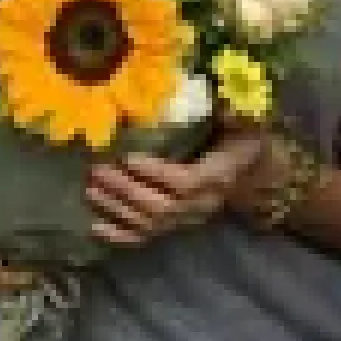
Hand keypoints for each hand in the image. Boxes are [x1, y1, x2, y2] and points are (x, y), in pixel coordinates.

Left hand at [87, 127, 265, 246]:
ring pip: (149, 223)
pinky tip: (96, 226)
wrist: (250, 169)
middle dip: (125, 191)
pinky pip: (146, 238)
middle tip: (98, 170)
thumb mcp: (244, 120)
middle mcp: (202, 204)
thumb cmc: (240, 137)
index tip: (126, 157)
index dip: (155, 173)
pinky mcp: (175, 226)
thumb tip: (220, 102)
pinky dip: (119, 235)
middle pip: (161, 206)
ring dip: (116, 208)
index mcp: (219, 175)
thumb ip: (232, 111)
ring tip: (90, 189)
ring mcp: (187, 219)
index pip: (185, 182)